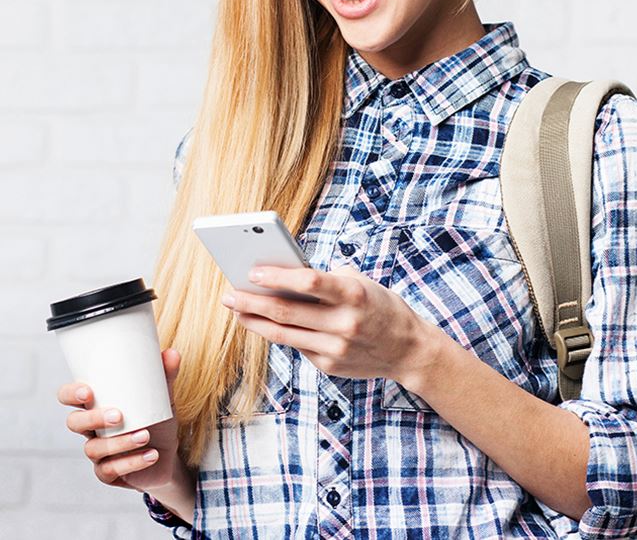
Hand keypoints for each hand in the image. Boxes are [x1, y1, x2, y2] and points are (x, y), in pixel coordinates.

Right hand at [57, 348, 187, 493]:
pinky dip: (131, 462)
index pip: (67, 396)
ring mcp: (97, 453)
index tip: (88, 392)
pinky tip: (151, 455)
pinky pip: (109, 470)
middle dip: (92, 419)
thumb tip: (171, 353)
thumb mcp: (162, 399)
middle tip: (118, 416)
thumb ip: (164, 377)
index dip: (70, 394)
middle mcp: (90, 429)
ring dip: (120, 443)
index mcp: (94, 405)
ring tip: (145, 436)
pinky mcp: (108, 473)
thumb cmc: (156, 422)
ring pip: (93, 449)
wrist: (168, 457)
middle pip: (74, 423)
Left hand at [220, 264, 445, 384]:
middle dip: (251, 302)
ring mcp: (335, 348)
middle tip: (228, 294)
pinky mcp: (328, 365)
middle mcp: (344, 323)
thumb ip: (323, 280)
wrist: (408, 350)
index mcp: (353, 294)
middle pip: (286, 311)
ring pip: (282, 334)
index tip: (252, 271)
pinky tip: (261, 323)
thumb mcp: (359, 283)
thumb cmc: (379, 306)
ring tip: (236, 309)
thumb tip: (278, 277)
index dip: (277, 276)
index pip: (308, 281)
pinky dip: (276, 333)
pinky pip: (295, 346)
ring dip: (253, 321)